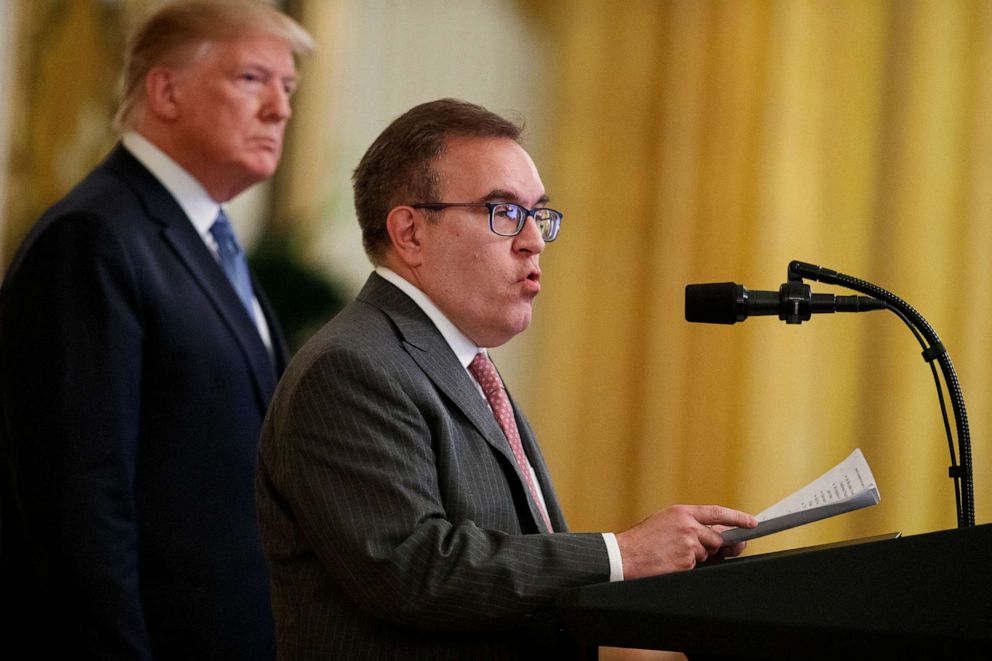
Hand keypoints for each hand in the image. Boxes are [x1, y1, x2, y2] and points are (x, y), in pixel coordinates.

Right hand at [615, 504, 756, 578]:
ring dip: (695, 558)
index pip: (717, 513)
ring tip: (671, 554)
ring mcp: (688, 543)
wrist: (624, 555)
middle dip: (712, 547)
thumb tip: (716, 535)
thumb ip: (690, 525)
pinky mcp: (686, 561)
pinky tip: (670, 562)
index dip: (738, 518)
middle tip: (693, 549)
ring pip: (706, 554)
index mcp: (682, 512)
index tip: (752, 523)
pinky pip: (696, 566)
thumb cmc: (642, 541)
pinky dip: (686, 567)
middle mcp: (688, 525)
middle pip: (716, 538)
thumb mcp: (665, 523)